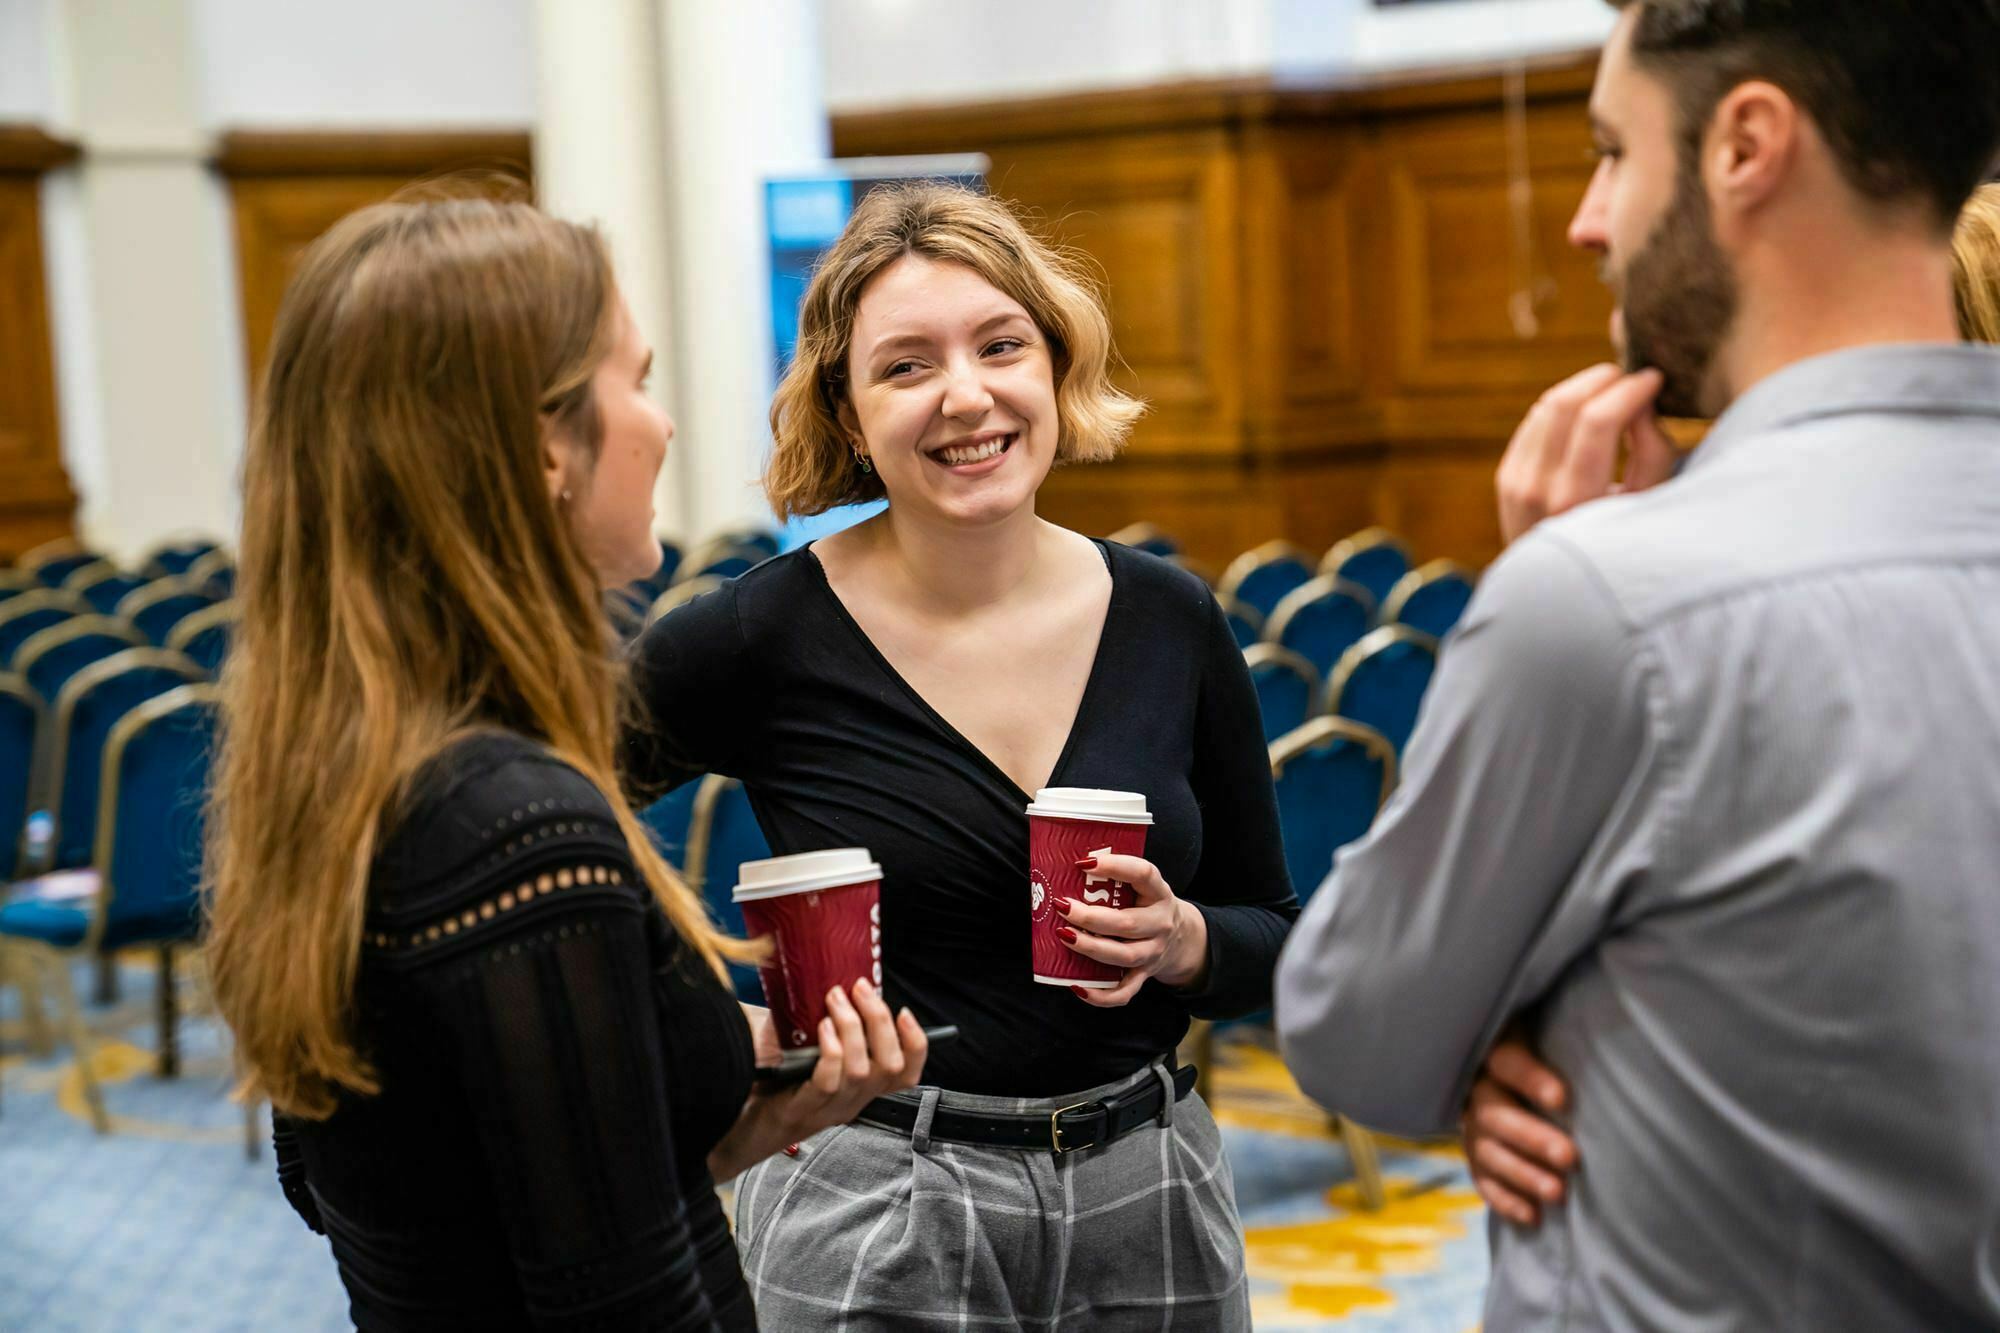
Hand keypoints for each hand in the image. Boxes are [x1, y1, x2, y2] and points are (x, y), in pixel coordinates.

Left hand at [707, 979, 926, 1180]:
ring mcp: (827, 1110)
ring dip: (852, 1027)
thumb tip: (832, 981)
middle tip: (860, 989)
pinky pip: (828, 1081)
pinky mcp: (800, 1111)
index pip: (906, 1075)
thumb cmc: (768, 1080)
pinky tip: (821, 1028)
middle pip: (891, 1066)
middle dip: (880, 1021)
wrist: (728, 1119)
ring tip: (834, 999)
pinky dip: (831, 1050)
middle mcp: (851, 1103)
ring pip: (862, 1071)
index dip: (916, 1044)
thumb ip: (826, 1027)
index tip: (904, 1012)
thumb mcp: (807, 1051)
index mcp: (859, 1089)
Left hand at [1057, 852, 1208, 1007]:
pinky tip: (1076, 986)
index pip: (1144, 874)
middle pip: (1127, 923)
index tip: (1084, 863)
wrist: (1181, 938)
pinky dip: (1100, 995)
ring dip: (1090, 947)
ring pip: (1123, 956)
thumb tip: (1065, 868)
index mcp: (1160, 893)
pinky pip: (1124, 992)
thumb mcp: (1143, 887)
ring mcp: (1153, 953)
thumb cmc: (1148, 906)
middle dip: (1091, 917)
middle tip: (1063, 906)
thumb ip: (1115, 878)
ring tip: (1064, 935)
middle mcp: (1160, 924)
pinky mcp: (1144, 975)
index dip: (1115, 867)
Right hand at [1462, 1038, 1577, 1226]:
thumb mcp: (1555, 1039)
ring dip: (1522, 1175)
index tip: (1563, 1100)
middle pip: (1495, 1114)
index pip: (1506, 1063)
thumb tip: (1621, 1051)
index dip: (1530, 1080)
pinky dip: (1505, 1200)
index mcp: (1495, 1055)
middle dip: (1532, 1139)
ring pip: (1487, 1152)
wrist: (1521, 1081)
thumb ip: (1576, 1042)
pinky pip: (1482, 1180)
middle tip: (1571, 1158)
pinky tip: (1534, 1216)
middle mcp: (1478, 1091)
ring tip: (1558, 1194)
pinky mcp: (1476, 1156)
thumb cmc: (1555, 1056)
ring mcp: (1472, 1126)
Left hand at [1496, 364, 1676, 545]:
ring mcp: (1515, 483)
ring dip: (1583, 387)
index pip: (1597, 422)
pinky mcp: (1506, 477)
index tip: (1653, 379)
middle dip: (1604, 379)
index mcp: (1575, 502)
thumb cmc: (1619, 547)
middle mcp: (1537, 491)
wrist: (1558, 591)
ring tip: (1615, 393)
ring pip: (1546, 406)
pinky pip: (1534, 421)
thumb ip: (1651, 452)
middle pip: (1565, 404)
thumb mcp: (1647, 507)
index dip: (1629, 389)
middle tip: (1633, 378)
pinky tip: (1586, 411)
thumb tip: (1639, 402)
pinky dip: (1562, 406)